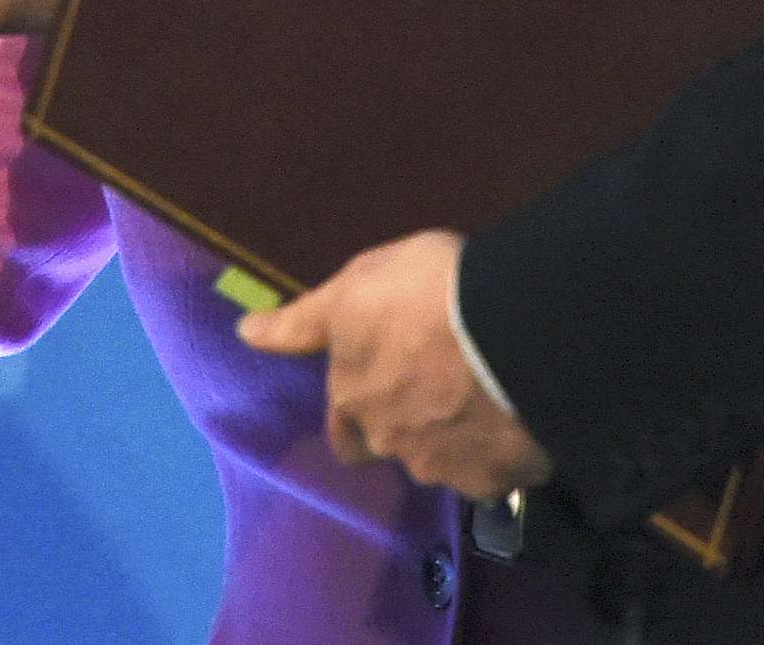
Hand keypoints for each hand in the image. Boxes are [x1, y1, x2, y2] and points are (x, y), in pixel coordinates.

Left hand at [238, 230, 552, 499]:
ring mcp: (444, 467)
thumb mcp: (354, 285)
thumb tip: (246, 334)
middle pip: (389, 451)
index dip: (355, 414)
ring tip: (487, 395)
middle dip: (403, 431)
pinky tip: (517, 418)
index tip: (376, 391)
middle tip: (433, 389)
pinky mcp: (496, 479)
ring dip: (454, 438)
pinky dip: (500, 452)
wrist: (510, 329)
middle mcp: (391, 444)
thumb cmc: (424, 292)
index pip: (340, 431)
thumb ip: (306, 321)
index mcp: (353, 399)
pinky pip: (495, 470)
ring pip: (443, 462)